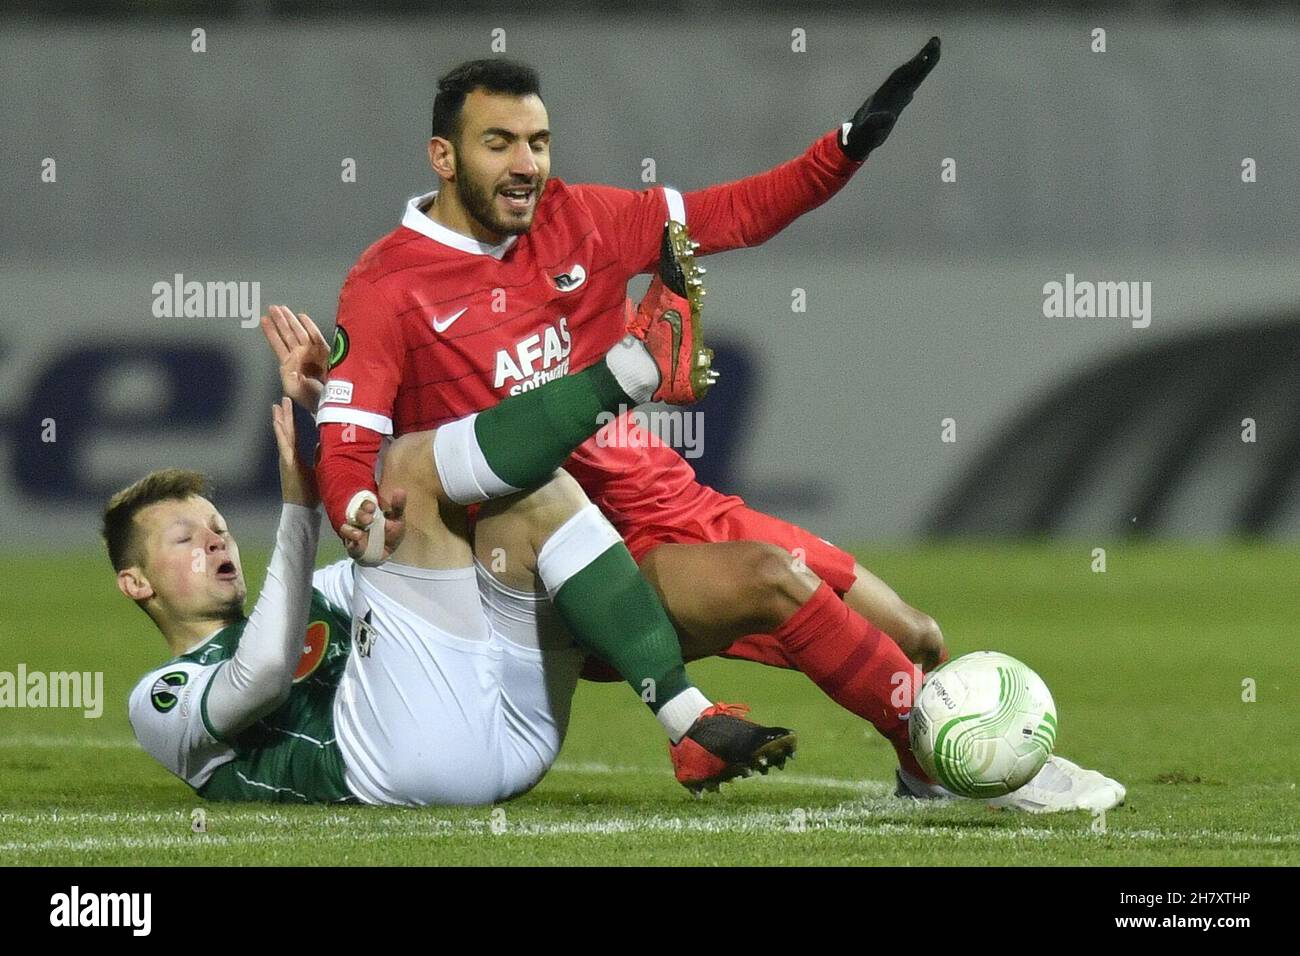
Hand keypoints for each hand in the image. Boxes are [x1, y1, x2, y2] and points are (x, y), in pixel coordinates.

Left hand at [260, 305, 329, 411]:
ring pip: (299, 332)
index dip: (271, 332)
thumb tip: (291, 356)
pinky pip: (316, 335)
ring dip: (291, 320)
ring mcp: (312, 353)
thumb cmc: (311, 398)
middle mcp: (300, 356)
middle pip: (288, 335)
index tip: (264, 320)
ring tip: (283, 309)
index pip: (278, 344)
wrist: (331, 401)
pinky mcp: (325, 352)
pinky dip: (309, 325)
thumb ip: (287, 373)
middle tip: (273, 308)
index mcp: (290, 364)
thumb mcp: (293, 388)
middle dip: (280, 321)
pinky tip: (302, 316)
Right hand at [271, 397, 318, 507]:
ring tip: (277, 405)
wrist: (302, 508)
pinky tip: (278, 422)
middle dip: (285, 414)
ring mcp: (286, 458)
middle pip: (286, 430)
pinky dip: (281, 433)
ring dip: (280, 420)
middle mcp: (288, 455)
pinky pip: (284, 445)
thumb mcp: (318, 469)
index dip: (291, 420)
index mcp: (295, 456)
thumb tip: (323, 443)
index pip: (292, 433)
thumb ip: (319, 456)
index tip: (289, 406)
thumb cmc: (310, 492)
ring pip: (282, 435)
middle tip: (283, 398)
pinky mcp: (287, 463)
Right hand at [339, 489, 407, 563]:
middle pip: (355, 515)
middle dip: (361, 516)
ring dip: (351, 531)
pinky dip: (351, 544)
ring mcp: (354, 534)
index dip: (367, 505)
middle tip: (369, 520)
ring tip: (359, 534)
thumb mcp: (398, 520)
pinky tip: (356, 543)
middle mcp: (359, 521)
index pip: (365, 505)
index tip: (372, 507)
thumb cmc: (391, 533)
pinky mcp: (353, 547)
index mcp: (370, 512)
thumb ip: (398, 506)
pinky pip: (349, 545)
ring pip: (346, 529)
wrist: (388, 553)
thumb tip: (400, 490)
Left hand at [839, 36, 940, 161]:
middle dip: (922, 57)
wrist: (853, 141)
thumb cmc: (860, 137)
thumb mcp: (866, 133)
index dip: (914, 66)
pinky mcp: (892, 105)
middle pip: (907, 71)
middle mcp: (888, 93)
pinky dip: (913, 81)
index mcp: (884, 96)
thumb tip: (888, 117)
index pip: (902, 77)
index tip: (927, 54)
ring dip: (920, 66)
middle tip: (936, 41)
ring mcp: (891, 98)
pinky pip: (905, 89)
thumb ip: (874, 124)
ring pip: (907, 78)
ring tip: (934, 52)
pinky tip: (918, 79)